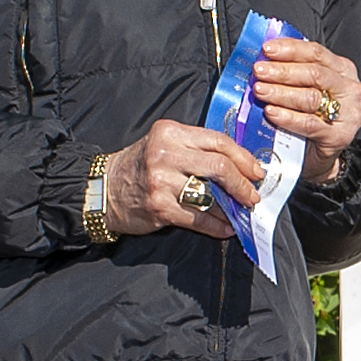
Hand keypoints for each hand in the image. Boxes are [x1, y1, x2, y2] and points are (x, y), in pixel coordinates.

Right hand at [105, 120, 263, 240]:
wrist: (103, 189)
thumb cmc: (140, 166)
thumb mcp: (165, 145)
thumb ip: (197, 149)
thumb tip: (239, 166)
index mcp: (171, 133)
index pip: (219, 141)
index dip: (244, 158)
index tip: (256, 172)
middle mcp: (165, 153)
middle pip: (220, 165)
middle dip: (243, 184)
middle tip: (252, 195)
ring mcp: (161, 181)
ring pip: (211, 194)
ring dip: (231, 207)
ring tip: (240, 212)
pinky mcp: (159, 207)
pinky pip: (199, 218)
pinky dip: (216, 226)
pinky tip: (225, 228)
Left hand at [253, 37, 360, 186]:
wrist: (318, 155)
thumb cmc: (310, 116)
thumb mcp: (307, 88)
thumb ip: (293, 71)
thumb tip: (264, 57)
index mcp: (343, 70)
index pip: (317, 53)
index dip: (290, 49)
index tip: (267, 49)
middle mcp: (351, 89)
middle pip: (314, 74)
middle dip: (282, 71)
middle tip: (259, 71)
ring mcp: (349, 114)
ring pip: (311, 97)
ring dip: (281, 92)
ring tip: (260, 90)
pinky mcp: (339, 136)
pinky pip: (309, 123)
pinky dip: (287, 117)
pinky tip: (271, 112)